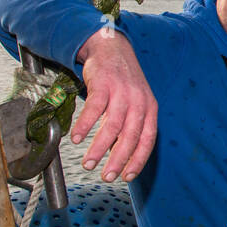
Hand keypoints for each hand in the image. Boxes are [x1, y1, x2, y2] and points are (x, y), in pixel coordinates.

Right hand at [73, 29, 157, 181]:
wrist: (112, 48)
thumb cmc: (123, 82)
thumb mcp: (135, 102)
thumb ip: (130, 127)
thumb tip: (118, 156)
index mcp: (150, 109)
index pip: (148, 140)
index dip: (138, 160)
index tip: (127, 177)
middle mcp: (138, 102)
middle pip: (130, 136)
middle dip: (118, 160)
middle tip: (106, 177)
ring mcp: (121, 92)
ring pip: (111, 126)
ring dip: (98, 148)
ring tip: (88, 164)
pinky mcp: (103, 84)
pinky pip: (94, 109)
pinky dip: (85, 126)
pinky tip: (76, 139)